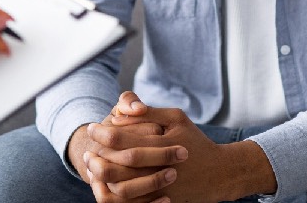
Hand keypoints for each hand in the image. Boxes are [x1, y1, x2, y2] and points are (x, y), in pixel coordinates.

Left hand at [89, 92, 276, 202]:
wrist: (219, 173)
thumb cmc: (194, 140)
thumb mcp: (176, 118)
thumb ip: (150, 112)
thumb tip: (120, 113)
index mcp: (162, 144)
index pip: (122, 139)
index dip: (102, 133)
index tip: (92, 127)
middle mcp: (160, 169)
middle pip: (117, 166)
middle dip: (97, 156)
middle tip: (87, 149)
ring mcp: (161, 189)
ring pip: (121, 189)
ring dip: (102, 177)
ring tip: (93, 167)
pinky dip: (115, 194)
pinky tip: (106, 183)